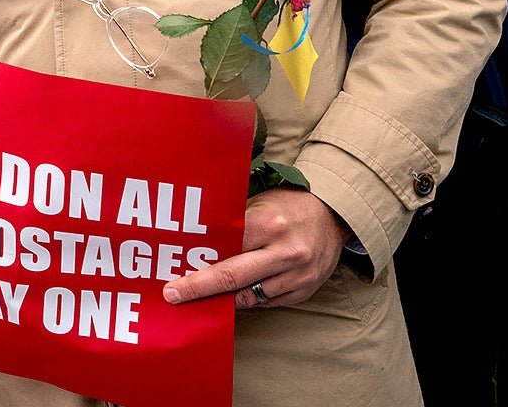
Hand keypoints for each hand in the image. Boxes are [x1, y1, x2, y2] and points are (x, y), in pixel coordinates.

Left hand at [161, 188, 349, 308]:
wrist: (333, 216)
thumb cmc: (288, 206)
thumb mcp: (260, 204)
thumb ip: (233, 225)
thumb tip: (196, 244)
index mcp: (269, 224)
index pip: (225, 250)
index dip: (197, 265)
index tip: (174, 277)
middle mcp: (285, 252)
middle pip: (232, 278)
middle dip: (199, 289)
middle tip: (174, 296)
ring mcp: (297, 275)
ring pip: (249, 296)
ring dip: (223, 299)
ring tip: (200, 298)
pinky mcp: (304, 291)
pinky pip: (266, 302)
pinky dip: (247, 300)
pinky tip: (231, 297)